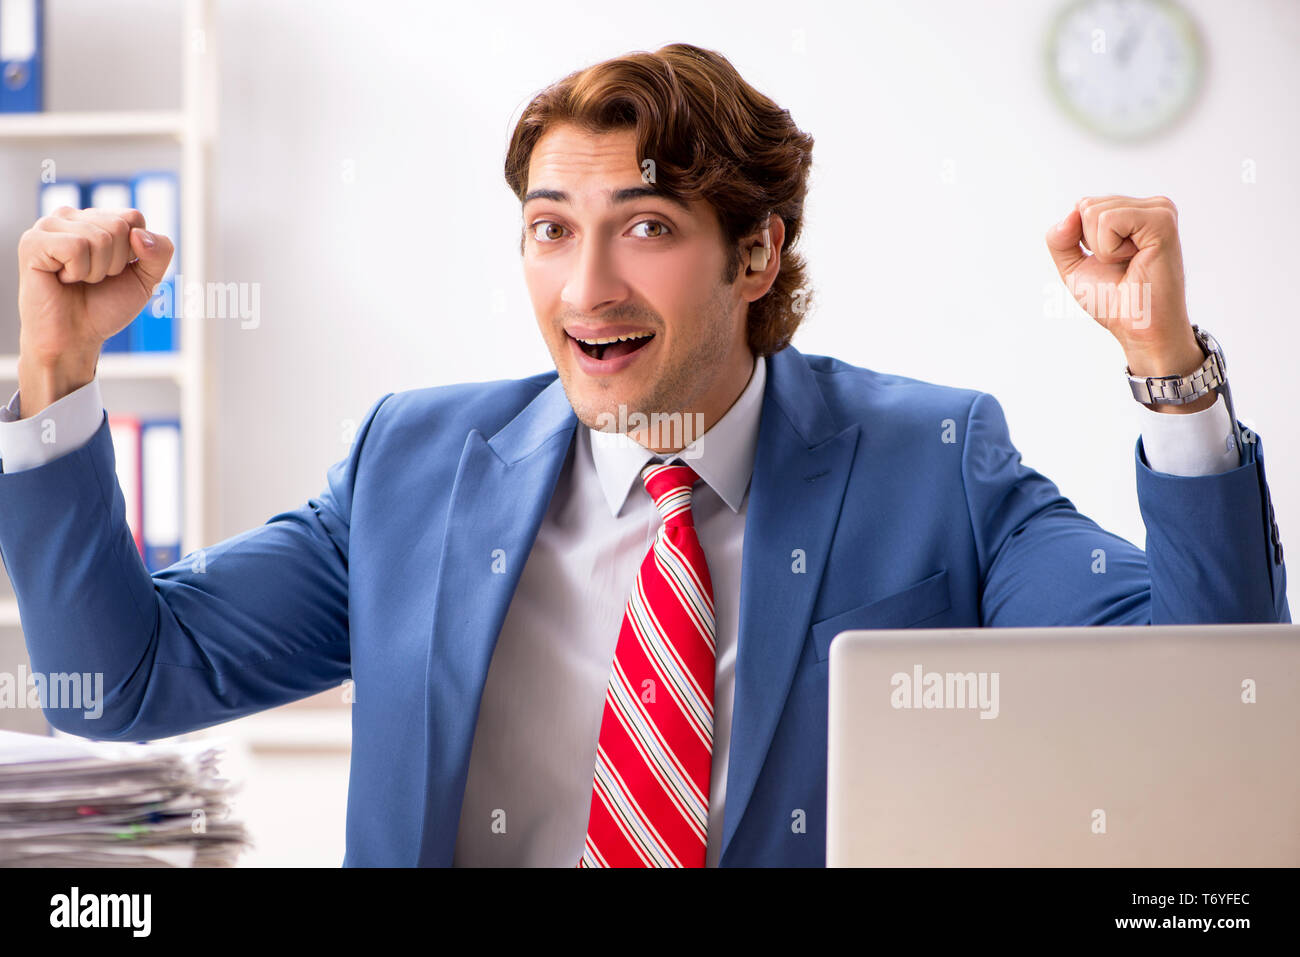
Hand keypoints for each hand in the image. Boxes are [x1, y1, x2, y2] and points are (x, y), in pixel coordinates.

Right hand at [15, 206, 174, 414]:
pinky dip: (78, 271)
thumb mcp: (146, 279)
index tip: (115, 271)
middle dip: (116, 263)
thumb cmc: (106, 306)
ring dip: (97, 271)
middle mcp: (70, 216)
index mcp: (95, 219)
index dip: (134, 252)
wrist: (77, 337)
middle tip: (93, 279)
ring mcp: (48, 226)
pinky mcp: (32, 242)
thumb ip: (159, 252)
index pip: (133, 217)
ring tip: (77, 280)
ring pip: (99, 237)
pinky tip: (62, 279)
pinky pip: (76, 247)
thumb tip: (139, 233)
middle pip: (118, 226)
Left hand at [1045, 194, 1211, 410]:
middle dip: (1090, 244)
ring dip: (1100, 248)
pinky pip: (1109, 220)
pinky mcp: (1162, 221)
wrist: (1137, 327)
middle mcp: (1148, 207)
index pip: (1082, 206)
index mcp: (1132, 213)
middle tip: (1120, 266)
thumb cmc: (1113, 301)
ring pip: (1094, 211)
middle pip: (1086, 205)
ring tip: (1128, 264)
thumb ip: (1060, 238)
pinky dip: (1109, 249)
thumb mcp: (1073, 266)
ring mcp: (1158, 211)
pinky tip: (1134, 260)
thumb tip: (1071, 213)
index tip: (1107, 263)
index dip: (1080, 240)